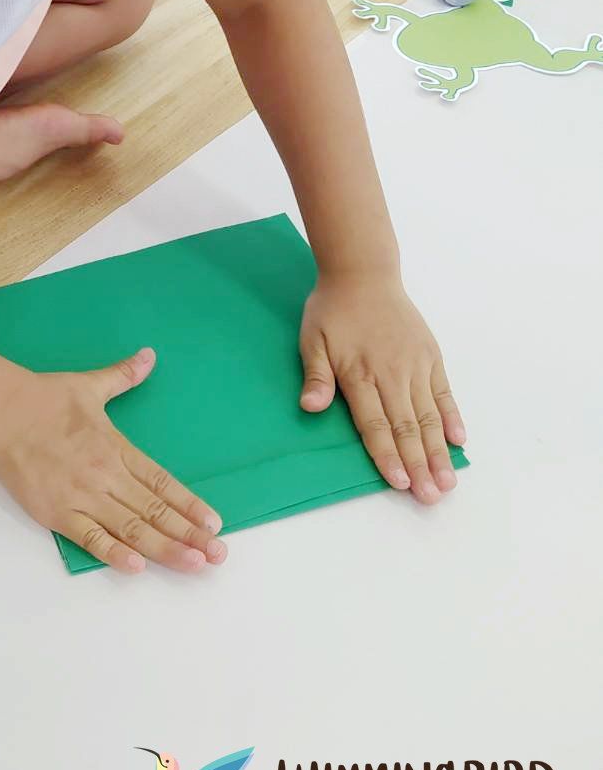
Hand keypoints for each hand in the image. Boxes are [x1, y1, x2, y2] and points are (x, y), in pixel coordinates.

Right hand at [0, 349, 226, 572]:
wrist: (3, 413)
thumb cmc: (45, 399)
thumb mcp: (90, 385)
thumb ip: (123, 377)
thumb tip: (148, 356)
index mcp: (117, 448)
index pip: (162, 481)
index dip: (190, 504)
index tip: (214, 522)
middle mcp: (106, 474)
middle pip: (155, 510)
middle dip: (189, 534)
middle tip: (217, 554)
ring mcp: (83, 496)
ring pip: (131, 528)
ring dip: (165, 548)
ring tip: (192, 564)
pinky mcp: (57, 512)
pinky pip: (90, 538)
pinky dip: (114, 553)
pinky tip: (137, 566)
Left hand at [298, 273, 466, 504]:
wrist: (363, 273)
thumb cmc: (332, 310)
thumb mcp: (312, 339)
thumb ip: (316, 376)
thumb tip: (310, 407)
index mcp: (360, 373)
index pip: (375, 424)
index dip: (388, 455)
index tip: (400, 483)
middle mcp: (393, 373)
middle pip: (407, 427)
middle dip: (420, 464)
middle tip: (432, 497)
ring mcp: (415, 365)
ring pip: (430, 416)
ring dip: (439, 451)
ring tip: (448, 480)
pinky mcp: (431, 356)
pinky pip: (444, 393)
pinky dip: (452, 418)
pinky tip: (459, 442)